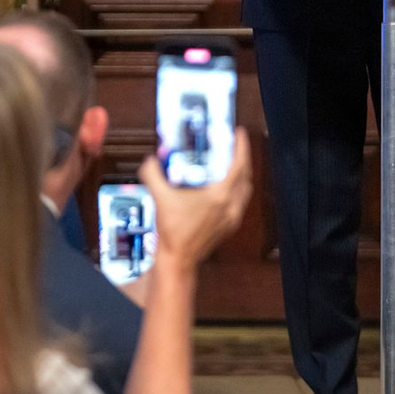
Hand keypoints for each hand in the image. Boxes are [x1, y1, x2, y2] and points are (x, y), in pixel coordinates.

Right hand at [138, 128, 252, 272]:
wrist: (177, 259)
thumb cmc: (173, 234)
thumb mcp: (160, 197)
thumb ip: (152, 174)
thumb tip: (150, 161)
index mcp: (219, 196)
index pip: (237, 165)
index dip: (240, 146)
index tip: (238, 134)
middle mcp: (229, 207)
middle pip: (245, 176)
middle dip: (242, 158)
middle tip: (234, 146)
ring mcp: (231, 218)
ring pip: (244, 190)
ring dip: (240, 174)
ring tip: (230, 164)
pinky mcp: (228, 226)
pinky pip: (239, 202)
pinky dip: (235, 190)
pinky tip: (222, 188)